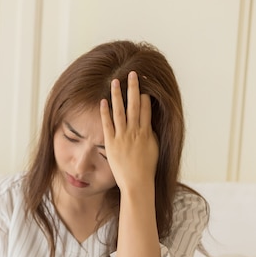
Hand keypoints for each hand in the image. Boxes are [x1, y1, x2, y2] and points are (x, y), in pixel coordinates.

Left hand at [100, 71, 158, 191]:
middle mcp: (135, 132)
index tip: (143, 84)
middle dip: (133, 88)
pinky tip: (103, 101)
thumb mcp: (153, 149)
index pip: (146, 109)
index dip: (144, 96)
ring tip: (115, 81)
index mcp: (147, 133)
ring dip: (117, 95)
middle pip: (134, 105)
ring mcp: (123, 137)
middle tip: (132, 73)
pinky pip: (108, 125)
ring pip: (120, 111)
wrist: (137, 183)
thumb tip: (147, 125)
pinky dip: (105, 112)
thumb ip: (149, 135)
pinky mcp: (112, 143)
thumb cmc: (146, 169)